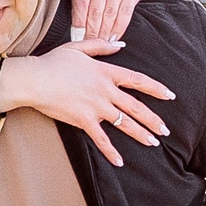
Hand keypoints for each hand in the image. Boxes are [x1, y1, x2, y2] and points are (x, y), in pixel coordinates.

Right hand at [0, 41, 174, 166]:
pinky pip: (101, 139)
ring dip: (140, 134)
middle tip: (166, 130)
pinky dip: (111, 151)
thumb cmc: (53, 62)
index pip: (137, 80)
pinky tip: (120, 161)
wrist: (35, 79)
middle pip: (135, 107)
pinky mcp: (84, 121)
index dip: (155, 89)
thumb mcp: (78, 47)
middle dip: (153, 120)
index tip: (170, 96)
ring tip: (153, 142)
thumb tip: (121, 44)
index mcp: (105, 72)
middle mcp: (105, 91)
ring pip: (124, 123)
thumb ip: (101, 46)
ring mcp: (96, 107)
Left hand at [66, 0, 149, 43]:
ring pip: (109, 14)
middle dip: (91, 32)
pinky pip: (124, 15)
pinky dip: (119, 29)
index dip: (78, 24)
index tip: (77, 39)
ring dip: (104, 33)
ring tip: (101, 45)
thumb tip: (58, 16)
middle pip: (95, 12)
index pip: (80, 5)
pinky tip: (114, 39)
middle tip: (89, 45)